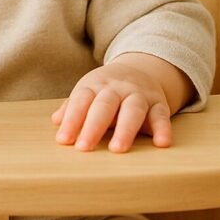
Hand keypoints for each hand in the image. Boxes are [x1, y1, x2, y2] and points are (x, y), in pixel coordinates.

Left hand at [51, 61, 172, 152]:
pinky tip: (161, 143)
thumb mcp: (88, 92)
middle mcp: (117, 88)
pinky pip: (161, 116)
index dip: (72, 120)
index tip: (63, 140)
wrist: (139, 70)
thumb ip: (72, 108)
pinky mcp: (159, 104)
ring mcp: (139, 95)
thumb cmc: (105, 90)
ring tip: (117, 149)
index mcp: (95, 85)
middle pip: (105, 105)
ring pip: (133, 110)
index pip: (81, 100)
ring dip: (125, 129)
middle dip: (94, 126)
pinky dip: (163, 129)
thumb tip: (56, 121)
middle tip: (84, 147)